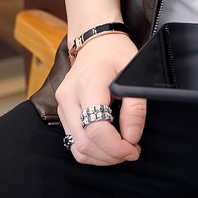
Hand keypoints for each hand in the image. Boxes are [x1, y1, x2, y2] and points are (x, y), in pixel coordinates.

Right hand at [56, 33, 145, 165]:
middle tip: (131, 152)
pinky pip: (74, 140)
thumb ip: (135, 107)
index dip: (116, 147)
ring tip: (122, 151)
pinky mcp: (63, 111)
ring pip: (76, 147)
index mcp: (88, 85)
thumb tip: (131, 137)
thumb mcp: (133, 73)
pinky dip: (91, 149)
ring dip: (100, 157)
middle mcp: (69, 98)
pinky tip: (108, 145)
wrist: (97, 41)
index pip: (96, 129)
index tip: (133, 148)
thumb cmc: (116, 53)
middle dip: (110, 155)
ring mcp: (62, 105)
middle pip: (84, 143)